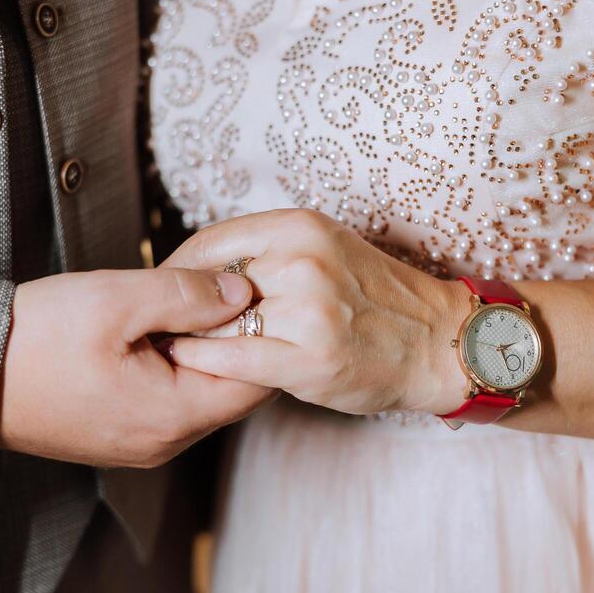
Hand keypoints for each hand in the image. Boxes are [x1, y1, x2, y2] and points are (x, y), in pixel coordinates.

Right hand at [0, 268, 274, 467]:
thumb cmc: (34, 337)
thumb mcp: (116, 299)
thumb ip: (188, 295)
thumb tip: (243, 294)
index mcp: (173, 417)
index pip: (259, 381)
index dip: (264, 330)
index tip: (249, 285)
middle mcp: (164, 444)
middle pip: (233, 390)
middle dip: (235, 338)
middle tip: (218, 285)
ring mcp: (140, 445)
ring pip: (201, 393)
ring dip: (201, 349)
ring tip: (180, 301)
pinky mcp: (118, 436)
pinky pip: (169, 401)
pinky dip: (173, 364)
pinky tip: (150, 328)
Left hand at [163, 209, 473, 415]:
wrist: (435, 341)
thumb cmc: (371, 299)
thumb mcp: (321, 250)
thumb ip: (263, 253)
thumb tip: (188, 272)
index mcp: (299, 227)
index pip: (209, 243)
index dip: (176, 271)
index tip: (162, 291)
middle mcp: (302, 260)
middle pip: (206, 284)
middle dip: (178, 308)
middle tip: (158, 325)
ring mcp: (307, 310)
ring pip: (216, 324)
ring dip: (190, 338)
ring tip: (174, 348)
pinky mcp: (309, 358)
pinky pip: (231, 360)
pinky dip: (202, 363)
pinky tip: (192, 365)